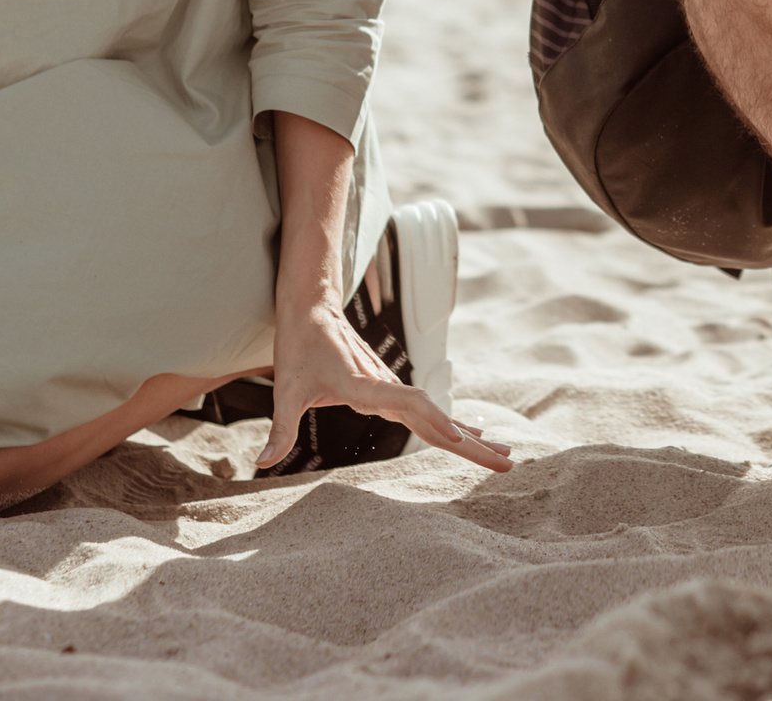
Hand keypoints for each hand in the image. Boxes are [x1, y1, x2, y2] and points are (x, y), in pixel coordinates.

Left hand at [257, 302, 511, 473]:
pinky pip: (429, 412)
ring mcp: (393, 389)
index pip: (409, 403)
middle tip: (509, 460)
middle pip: (437, 416)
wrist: (312, 308)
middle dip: (473, 442)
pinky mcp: (391, 391)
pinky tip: (472, 436)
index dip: (435, 420)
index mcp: (365, 385)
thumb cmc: (298, 347)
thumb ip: (279, 428)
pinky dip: (454, 425)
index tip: (461, 438)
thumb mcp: (285, 389)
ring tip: (506, 453)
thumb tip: (262, 462)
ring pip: (440, 415)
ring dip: (473, 435)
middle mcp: (387, 386)